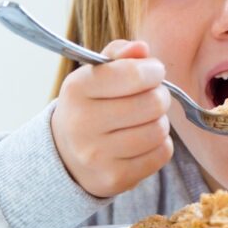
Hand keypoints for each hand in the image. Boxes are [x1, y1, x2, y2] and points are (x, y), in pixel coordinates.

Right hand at [51, 40, 173, 197]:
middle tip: (151, 97)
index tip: (153, 72)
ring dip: (159, 122)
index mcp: (77, 89)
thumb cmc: (90, 105)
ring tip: (144, 120)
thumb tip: (141, 48)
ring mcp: (97, 155)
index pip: (135, 74)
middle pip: (153, 103)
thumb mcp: (96, 74)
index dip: (154, 70)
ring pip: (159, 130)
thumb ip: (120, 55)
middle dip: (160, 96)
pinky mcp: (114, 178)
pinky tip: (143, 141)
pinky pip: (161, 154)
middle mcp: (82, 123)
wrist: (65, 156)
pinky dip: (160, 145)